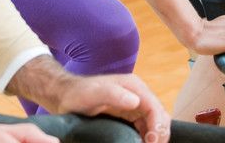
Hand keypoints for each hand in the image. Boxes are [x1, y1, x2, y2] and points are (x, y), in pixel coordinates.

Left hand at [6, 56, 167, 141]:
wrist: (65, 95)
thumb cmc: (77, 93)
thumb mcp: (92, 93)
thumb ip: (112, 94)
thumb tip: (135, 101)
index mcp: (134, 86)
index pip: (155, 107)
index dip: (157, 126)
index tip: (150, 142)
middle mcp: (137, 93)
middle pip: (159, 116)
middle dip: (159, 133)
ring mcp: (134, 104)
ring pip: (155, 123)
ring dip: (155, 136)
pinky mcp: (129, 114)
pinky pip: (145, 127)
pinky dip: (147, 137)